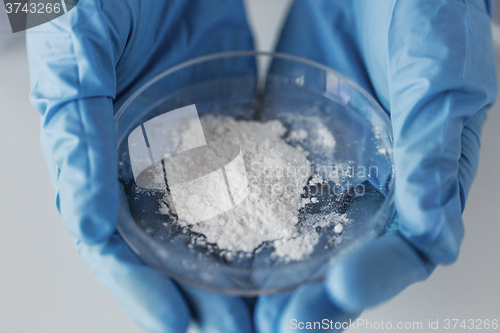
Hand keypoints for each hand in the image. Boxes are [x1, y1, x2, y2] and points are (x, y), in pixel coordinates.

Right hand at [27, 0, 257, 330]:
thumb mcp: (81, 52)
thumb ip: (77, 130)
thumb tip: (85, 218)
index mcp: (98, 157)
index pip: (114, 242)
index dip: (141, 288)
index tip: (179, 323)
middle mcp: (145, 166)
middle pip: (170, 248)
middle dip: (202, 296)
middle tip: (243, 330)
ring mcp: (192, 150)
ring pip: (214, 225)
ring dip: (239, 270)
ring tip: (274, 305)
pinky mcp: (232, 127)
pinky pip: (252, 180)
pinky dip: (268, 217)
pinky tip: (293, 242)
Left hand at [253, 0, 495, 330]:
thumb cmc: (426, 11)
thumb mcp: (438, 71)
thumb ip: (435, 144)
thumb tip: (434, 227)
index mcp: (420, 178)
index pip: (404, 249)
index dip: (374, 278)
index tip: (336, 291)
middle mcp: (370, 184)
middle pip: (343, 257)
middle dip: (310, 298)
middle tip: (272, 325)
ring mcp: (323, 168)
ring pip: (297, 234)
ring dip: (269, 273)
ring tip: (233, 303)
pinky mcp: (283, 144)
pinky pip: (259, 188)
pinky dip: (238, 218)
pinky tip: (210, 238)